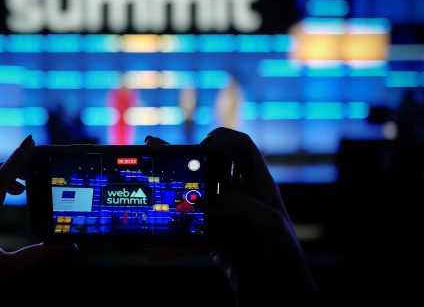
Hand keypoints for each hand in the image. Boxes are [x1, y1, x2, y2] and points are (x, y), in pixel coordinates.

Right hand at [145, 128, 317, 304]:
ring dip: (169, 194)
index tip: (203, 148)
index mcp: (258, 186)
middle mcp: (240, 196)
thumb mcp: (268, 227)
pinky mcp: (215, 240)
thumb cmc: (283, 260)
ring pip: (193, 199)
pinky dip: (171, 243)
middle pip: (209, 167)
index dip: (223, 139)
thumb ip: (241, 206)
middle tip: (156, 147)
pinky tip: (154, 250)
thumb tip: (208, 199)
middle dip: (183, 157)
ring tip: (148, 184)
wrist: (278, 294)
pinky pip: (187, 236)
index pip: (242, 148)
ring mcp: (226, 218)